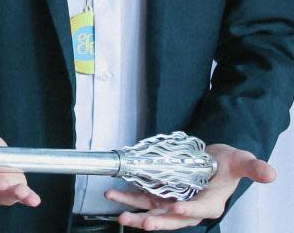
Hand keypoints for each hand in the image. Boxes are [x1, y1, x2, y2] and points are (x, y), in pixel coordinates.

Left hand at [106, 143, 274, 229]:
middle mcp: (190, 207)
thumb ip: (253, 167)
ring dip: (136, 214)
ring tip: (121, 214)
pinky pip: (143, 199)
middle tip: (143, 223)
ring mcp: (173, 202)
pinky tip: (114, 195)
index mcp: (211, 203)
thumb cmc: (226, 163)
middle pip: (173, 219)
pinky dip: (129, 198)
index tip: (176, 207)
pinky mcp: (160, 195)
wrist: (212, 159)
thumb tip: (270, 173)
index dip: (188, 210)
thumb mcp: (241, 161)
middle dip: (157, 222)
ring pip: (154, 213)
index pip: (200, 210)